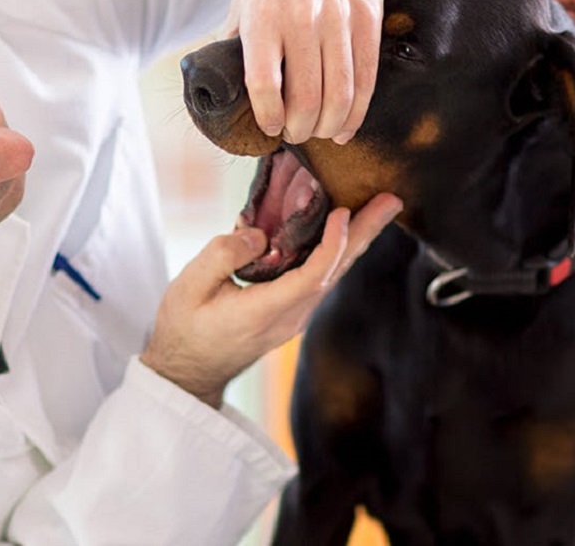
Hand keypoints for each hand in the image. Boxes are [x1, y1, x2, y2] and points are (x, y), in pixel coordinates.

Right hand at [141, 193, 402, 407]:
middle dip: (365, 234)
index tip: (343, 212)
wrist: (187, 372)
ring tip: (379, 209)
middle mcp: (288, 318)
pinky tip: (343, 231)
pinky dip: (335, 251)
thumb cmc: (183, 328)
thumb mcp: (189, 286)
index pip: (311, 277)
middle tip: (391, 201)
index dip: (332, 244)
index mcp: (263, 312)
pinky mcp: (289, 315)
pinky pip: (319, 280)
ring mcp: (292, 319)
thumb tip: (258, 235)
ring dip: (356, 241)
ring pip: (332, 276)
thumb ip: (222, 254)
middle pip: (335, 273)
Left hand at [226, 0, 383, 144]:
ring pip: (340, 94)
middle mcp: (301, 19)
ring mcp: (339, 18)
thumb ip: (234, 45)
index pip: (264, 84)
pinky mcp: (368, 16)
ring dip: (329, 125)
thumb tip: (221, 90)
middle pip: (306, 98)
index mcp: (263, 17)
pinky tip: (346, 124)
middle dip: (300, 130)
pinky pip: (366, 77)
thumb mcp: (242, 1)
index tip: (270, 128)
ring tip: (319, 132)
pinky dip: (357, 111)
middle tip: (296, 135)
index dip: (268, 117)